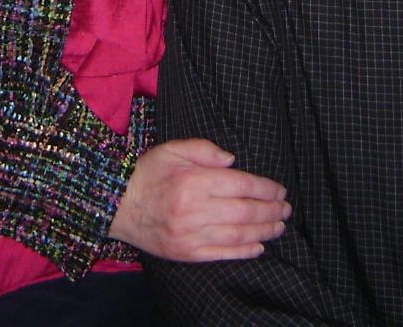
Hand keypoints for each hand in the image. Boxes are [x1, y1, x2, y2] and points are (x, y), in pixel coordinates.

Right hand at [108, 138, 289, 260]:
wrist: (116, 205)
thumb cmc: (147, 173)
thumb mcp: (172, 149)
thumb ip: (204, 150)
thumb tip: (233, 161)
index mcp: (193, 181)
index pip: (240, 185)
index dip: (265, 188)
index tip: (280, 189)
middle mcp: (193, 209)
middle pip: (244, 211)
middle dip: (270, 210)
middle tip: (286, 209)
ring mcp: (190, 235)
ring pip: (237, 234)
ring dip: (263, 231)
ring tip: (279, 226)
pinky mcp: (186, 252)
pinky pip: (221, 253)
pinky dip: (244, 251)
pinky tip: (259, 246)